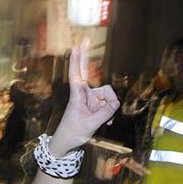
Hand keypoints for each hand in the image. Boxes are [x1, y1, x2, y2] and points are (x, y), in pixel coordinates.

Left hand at [52, 37, 119, 154]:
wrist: (66, 144)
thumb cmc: (73, 133)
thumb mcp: (91, 125)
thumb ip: (105, 113)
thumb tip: (116, 103)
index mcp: (77, 97)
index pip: (76, 76)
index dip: (76, 61)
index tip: (75, 47)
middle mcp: (83, 95)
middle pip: (88, 74)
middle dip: (86, 58)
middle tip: (85, 39)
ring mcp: (89, 100)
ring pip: (107, 96)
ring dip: (109, 108)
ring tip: (104, 122)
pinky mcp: (94, 105)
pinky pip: (107, 105)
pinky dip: (108, 113)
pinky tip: (105, 123)